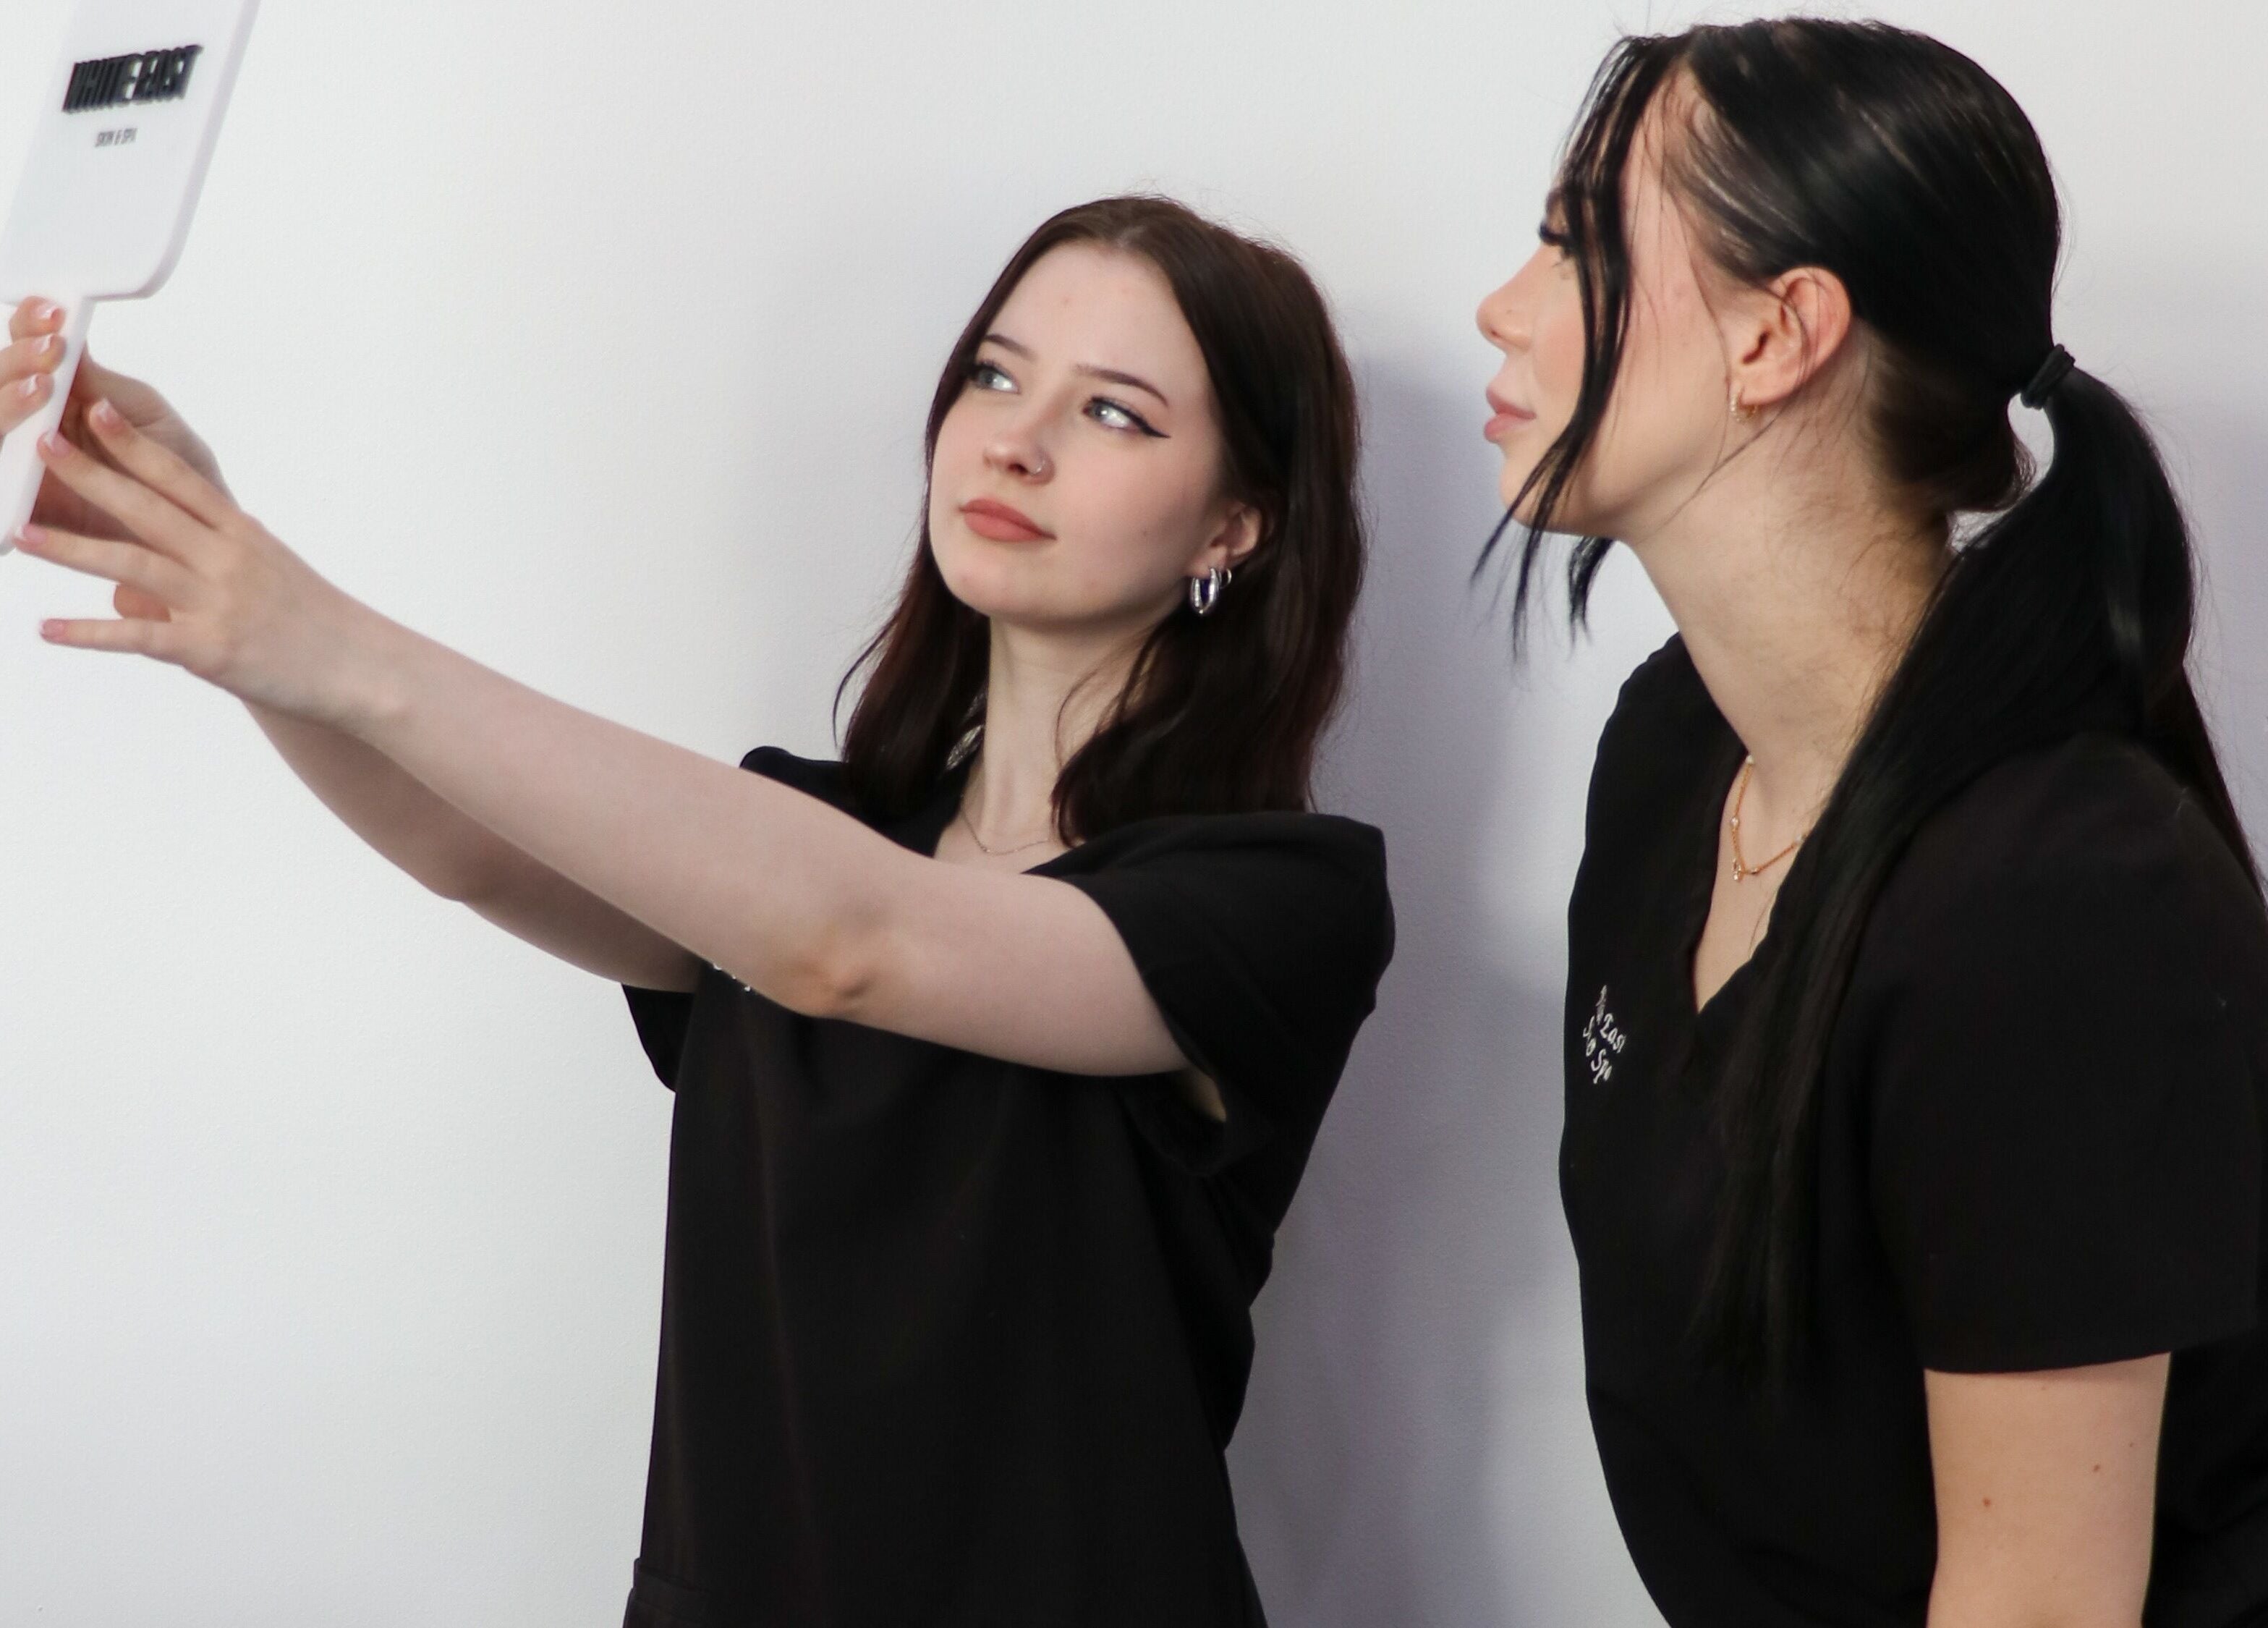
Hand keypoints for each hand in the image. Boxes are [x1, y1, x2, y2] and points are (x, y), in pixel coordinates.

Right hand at [0, 295, 227, 541]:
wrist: (202, 535)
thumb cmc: (180, 472)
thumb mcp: (146, 416)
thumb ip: (104, 383)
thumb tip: (66, 336)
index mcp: (59, 395)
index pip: (25, 350)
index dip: (30, 326)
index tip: (56, 313)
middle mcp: (31, 425)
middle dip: (17, 359)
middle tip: (51, 349)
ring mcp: (20, 464)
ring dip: (7, 400)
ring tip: (43, 386)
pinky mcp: (18, 507)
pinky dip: (4, 457)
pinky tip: (33, 444)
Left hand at [18, 399, 396, 730]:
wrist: (362, 669)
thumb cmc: (316, 625)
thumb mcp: (268, 578)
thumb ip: (207, 566)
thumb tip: (138, 585)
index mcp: (241, 536)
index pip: (180, 481)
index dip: (136, 445)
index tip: (98, 410)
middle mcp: (228, 560)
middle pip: (147, 510)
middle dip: (90, 475)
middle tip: (43, 445)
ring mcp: (218, 603)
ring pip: (133, 566)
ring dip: (72, 550)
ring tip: (21, 534)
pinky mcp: (210, 649)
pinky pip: (138, 638)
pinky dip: (88, 633)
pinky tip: (46, 629)